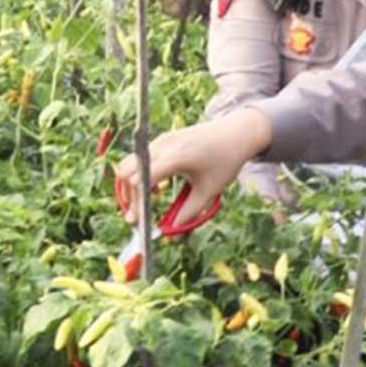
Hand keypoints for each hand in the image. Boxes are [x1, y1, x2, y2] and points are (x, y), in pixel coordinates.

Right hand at [114, 108, 271, 224]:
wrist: (237, 132)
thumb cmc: (226, 160)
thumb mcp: (209, 191)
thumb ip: (189, 213)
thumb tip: (171, 234)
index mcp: (176, 157)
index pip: (142, 181)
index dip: (137, 204)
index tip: (139, 223)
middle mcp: (164, 145)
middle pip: (128, 171)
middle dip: (128, 196)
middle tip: (135, 217)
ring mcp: (162, 139)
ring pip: (130, 163)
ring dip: (131, 185)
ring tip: (143, 204)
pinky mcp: (164, 139)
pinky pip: (141, 157)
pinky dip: (139, 174)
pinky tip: (155, 188)